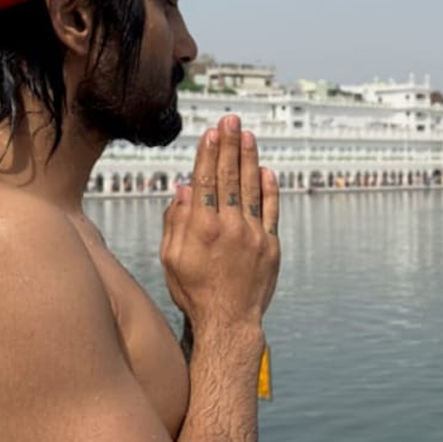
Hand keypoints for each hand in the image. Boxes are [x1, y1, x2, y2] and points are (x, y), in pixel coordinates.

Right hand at [161, 114, 280, 337]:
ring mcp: (253, 235)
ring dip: (249, 158)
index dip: (208, 154)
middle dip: (229, 145)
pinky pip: (271, 211)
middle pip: (229, 177)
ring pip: (251, 188)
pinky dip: (270, 189)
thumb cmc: (194, 291)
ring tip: (247, 135)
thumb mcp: (172, 259)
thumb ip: (176, 222)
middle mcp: (228, 227)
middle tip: (231, 120)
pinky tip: (266, 170)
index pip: (205, 181)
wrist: (229, 321)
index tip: (210, 132)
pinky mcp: (271, 245)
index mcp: (200, 228)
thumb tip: (184, 188)